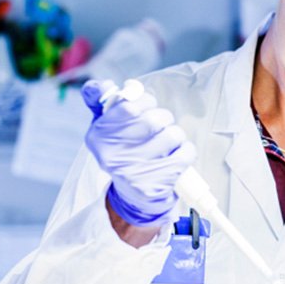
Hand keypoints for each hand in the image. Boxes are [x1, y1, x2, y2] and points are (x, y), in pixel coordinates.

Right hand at [81, 80, 195, 225]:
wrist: (133, 198)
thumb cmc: (123, 153)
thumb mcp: (105, 128)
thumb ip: (102, 102)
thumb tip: (104, 85)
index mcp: (98, 136)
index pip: (128, 106)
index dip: (145, 102)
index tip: (147, 108)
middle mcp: (113, 155)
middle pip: (154, 119)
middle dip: (163, 118)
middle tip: (159, 128)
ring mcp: (135, 172)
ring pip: (173, 134)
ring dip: (175, 136)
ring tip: (166, 145)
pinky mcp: (156, 185)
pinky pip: (186, 152)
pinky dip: (186, 151)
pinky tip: (176, 157)